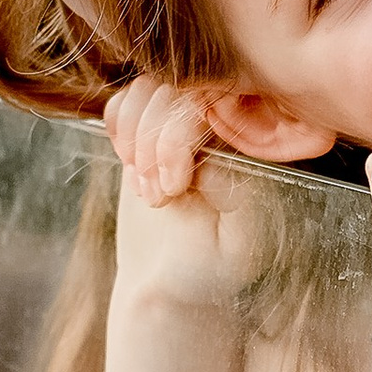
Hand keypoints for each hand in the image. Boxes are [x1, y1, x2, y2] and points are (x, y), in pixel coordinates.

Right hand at [102, 80, 261, 307]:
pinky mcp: (151, 127)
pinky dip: (119, 130)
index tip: (170, 189)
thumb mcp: (233, 244)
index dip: (178, 143)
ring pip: (149, 89)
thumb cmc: (207, 271)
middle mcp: (224, 126)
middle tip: (153, 197)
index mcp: (253, 148)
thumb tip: (208, 150)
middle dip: (151, 142)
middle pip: (176, 91)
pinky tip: (131, 170)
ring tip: (142, 186)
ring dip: (133, 136)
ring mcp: (185, 122)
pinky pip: (127, 100)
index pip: (212, 109)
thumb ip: (230, 194)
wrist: (169, 281)